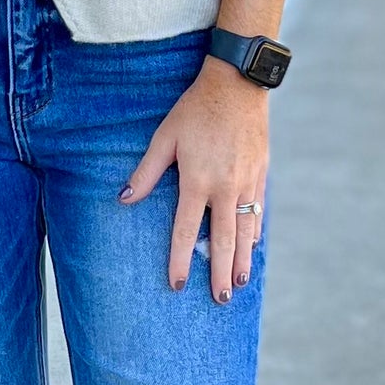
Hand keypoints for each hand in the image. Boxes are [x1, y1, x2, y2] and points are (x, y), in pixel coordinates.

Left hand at [119, 57, 267, 298]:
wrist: (237, 84)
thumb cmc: (195, 109)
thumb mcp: (165, 137)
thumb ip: (146, 172)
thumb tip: (124, 199)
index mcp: (197, 181)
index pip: (187, 231)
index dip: (181, 261)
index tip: (177, 285)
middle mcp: (225, 187)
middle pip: (223, 240)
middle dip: (221, 274)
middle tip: (219, 300)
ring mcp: (247, 182)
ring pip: (245, 231)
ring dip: (243, 260)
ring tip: (239, 284)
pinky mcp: (260, 173)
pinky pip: (258, 211)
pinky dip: (254, 233)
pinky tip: (252, 248)